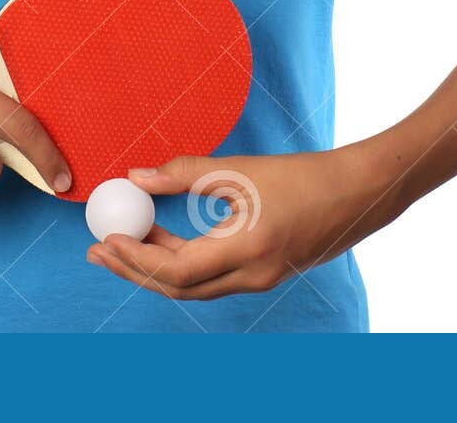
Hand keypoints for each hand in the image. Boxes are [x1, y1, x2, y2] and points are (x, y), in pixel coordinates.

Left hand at [85, 146, 404, 299]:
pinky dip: (181, 260)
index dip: (137, 258)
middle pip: (180, 287)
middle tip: (97, 250)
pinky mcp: (265, 271)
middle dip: (134, 269)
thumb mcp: (241, 169)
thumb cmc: (304, 176)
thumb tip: (134, 177)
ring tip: (119, 241)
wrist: (360, 192)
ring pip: (195, 284)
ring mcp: (261, 279)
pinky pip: (212, 275)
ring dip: (155, 265)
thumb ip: (185, 174)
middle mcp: (254, 275)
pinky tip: (160, 237)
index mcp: (249, 250)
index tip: (105, 238)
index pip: (178, 269)